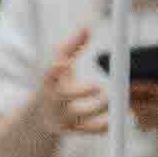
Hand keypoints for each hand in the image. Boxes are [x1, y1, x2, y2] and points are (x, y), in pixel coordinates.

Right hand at [36, 25, 113, 142]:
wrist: (41, 116)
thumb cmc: (55, 83)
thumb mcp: (58, 63)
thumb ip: (72, 45)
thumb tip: (88, 26)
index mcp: (48, 82)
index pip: (49, 75)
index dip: (55, 70)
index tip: (64, 63)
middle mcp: (54, 101)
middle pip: (66, 98)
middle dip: (83, 92)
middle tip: (100, 87)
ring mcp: (63, 117)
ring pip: (82, 117)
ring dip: (100, 108)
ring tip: (112, 100)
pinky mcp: (74, 130)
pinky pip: (91, 130)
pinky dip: (105, 125)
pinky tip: (116, 118)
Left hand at [121, 63, 157, 156]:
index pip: (146, 89)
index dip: (130, 81)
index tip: (117, 73)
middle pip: (137, 104)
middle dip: (126, 95)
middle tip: (114, 83)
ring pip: (141, 118)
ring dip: (134, 108)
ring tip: (124, 95)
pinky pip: (150, 125)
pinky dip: (143, 117)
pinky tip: (139, 107)